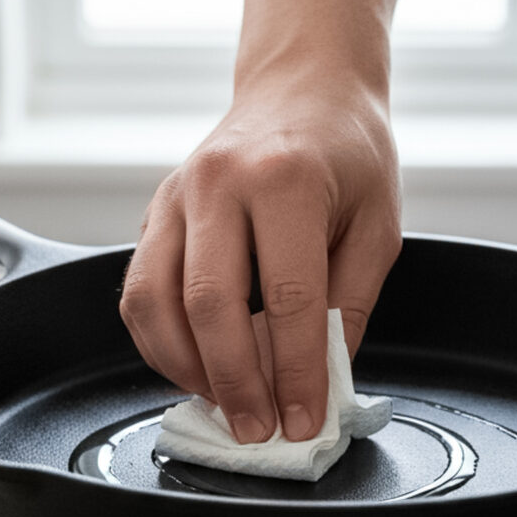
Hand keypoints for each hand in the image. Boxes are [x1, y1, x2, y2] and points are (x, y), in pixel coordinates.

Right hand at [120, 66, 401, 443]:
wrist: (304, 87)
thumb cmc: (348, 153)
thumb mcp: (376, 227)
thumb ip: (347, 305)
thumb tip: (322, 382)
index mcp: (286, 181)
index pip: (287, 299)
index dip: (295, 372)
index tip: (302, 420)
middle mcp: (219, 183)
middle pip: (208, 305)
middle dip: (233, 382)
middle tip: (256, 428)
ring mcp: (176, 195)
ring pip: (154, 303)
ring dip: (185, 369)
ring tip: (223, 404)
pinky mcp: (154, 211)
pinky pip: (139, 291)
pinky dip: (160, 342)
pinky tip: (193, 367)